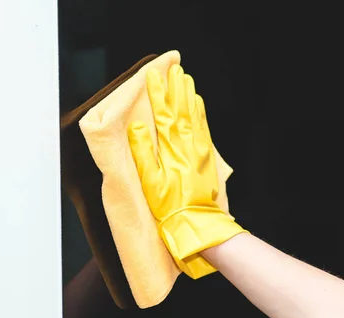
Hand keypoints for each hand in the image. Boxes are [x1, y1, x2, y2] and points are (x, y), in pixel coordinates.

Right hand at [127, 64, 244, 273]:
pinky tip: (198, 104)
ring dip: (189, 96)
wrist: (197, 222)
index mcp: (171, 150)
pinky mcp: (207, 158)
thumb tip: (136, 126)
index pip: (163, 115)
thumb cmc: (169, 206)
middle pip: (181, 110)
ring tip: (186, 79)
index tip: (153, 75)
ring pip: (194, 116)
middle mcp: (187, 146)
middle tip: (173, 69)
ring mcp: (200, 150)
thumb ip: (143, 153)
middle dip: (176, 88)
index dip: (157, 94)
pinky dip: (201, 113)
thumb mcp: (150, 183)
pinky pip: (204, 128)